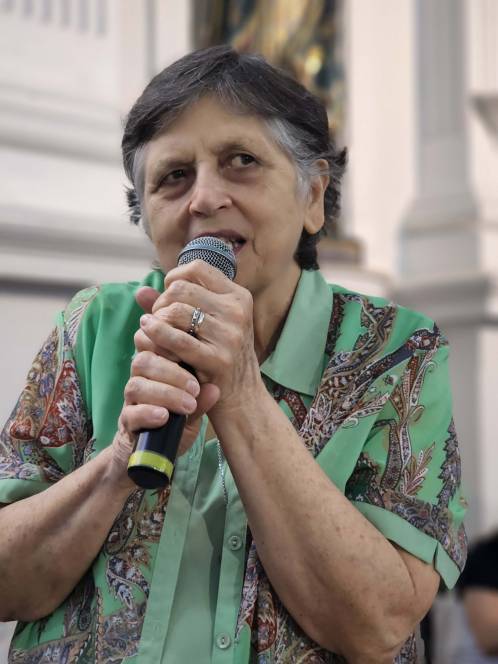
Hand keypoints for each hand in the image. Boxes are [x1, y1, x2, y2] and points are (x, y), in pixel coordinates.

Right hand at [111, 283, 219, 481]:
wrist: (151, 458)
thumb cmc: (174, 427)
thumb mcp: (192, 415)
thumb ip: (201, 402)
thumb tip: (215, 388)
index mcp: (156, 370)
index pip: (155, 346)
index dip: (170, 345)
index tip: (195, 355)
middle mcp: (141, 380)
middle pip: (144, 361)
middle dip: (172, 372)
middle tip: (195, 389)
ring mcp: (131, 401)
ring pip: (137, 385)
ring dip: (165, 393)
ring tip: (187, 406)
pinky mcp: (125, 423)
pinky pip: (131, 412)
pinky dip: (148, 413)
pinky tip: (164, 417)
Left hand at [135, 260, 262, 418]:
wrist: (242, 397)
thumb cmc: (221, 356)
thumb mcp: (209, 325)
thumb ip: (177, 305)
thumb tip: (140, 292)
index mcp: (238, 297)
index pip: (197, 269)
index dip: (174, 277)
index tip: (167, 295)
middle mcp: (237, 311)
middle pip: (181, 289)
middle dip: (161, 301)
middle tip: (157, 317)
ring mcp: (229, 335)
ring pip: (176, 311)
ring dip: (157, 319)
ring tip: (152, 329)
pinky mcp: (218, 358)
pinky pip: (177, 339)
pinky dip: (157, 334)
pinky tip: (148, 335)